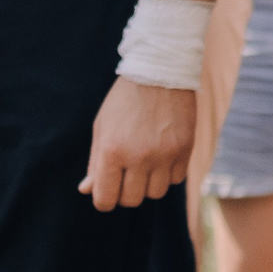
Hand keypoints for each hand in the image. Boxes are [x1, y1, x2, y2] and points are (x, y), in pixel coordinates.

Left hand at [79, 78, 195, 211]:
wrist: (159, 71)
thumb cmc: (124, 100)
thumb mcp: (102, 127)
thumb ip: (95, 162)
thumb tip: (87, 191)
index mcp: (112, 151)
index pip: (105, 199)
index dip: (104, 199)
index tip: (108, 190)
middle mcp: (138, 156)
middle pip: (131, 200)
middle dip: (126, 192)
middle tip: (127, 174)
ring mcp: (164, 154)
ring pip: (155, 193)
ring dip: (149, 184)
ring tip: (146, 164)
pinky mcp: (185, 149)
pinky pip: (176, 179)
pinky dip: (168, 174)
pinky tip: (163, 156)